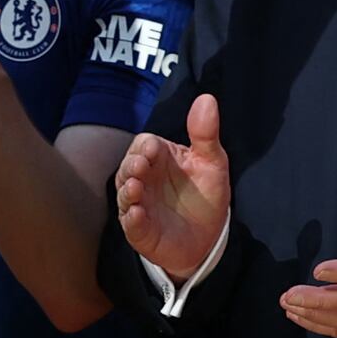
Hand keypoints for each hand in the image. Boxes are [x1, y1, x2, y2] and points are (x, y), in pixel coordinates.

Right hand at [112, 93, 230, 281]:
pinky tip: (137, 214)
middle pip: (128, 167)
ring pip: (124, 194)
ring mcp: (139, 204)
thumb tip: (207, 99)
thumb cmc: (205, 195)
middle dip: (131, 166)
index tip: (152, 149)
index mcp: (159, 158)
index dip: (144, 146)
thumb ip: (206, 133)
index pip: (143, 144)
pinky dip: (132, 219)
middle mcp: (144, 179)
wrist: (209, 238)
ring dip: (127, 191)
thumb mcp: (212, 162)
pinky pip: (130, 223)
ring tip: (135, 188)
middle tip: (140, 166)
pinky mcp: (139, 229)